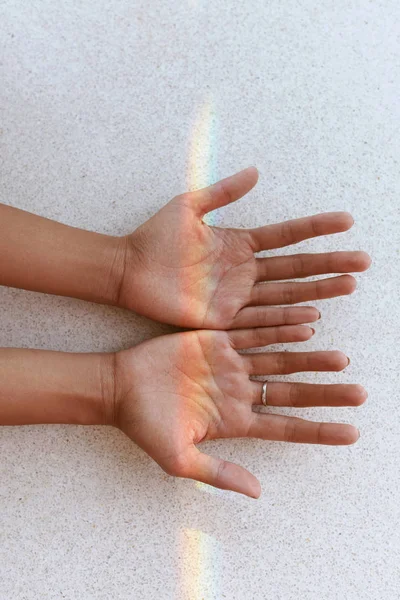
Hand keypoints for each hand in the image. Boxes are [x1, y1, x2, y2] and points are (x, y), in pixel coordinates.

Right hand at [112, 326, 365, 497]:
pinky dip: (279, 329)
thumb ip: (219, 472)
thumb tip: (257, 493)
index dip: (319, 430)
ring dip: (310, 357)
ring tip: (342, 358)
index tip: (352, 433)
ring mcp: (231, 364)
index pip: (287, 427)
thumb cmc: (146, 426)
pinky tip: (306, 324)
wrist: (120, 388)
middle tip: (359, 391)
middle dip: (326, 392)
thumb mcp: (180, 459)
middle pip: (292, 392)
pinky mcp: (218, 340)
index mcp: (236, 421)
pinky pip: (255, 332)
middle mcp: (240, 391)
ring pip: (280, 359)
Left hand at [117, 166, 370, 327]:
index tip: (347, 221)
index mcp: (240, 243)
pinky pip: (261, 318)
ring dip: (318, 290)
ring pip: (286, 293)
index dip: (316, 228)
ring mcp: (237, 295)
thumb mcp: (190, 206)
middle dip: (329, 262)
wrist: (130, 270)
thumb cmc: (156, 238)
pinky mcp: (225, 318)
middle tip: (363, 261)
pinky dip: (287, 319)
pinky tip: (314, 319)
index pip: (287, 235)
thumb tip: (257, 171)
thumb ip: (223, 190)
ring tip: (350, 285)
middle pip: (296, 266)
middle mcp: (245, 271)